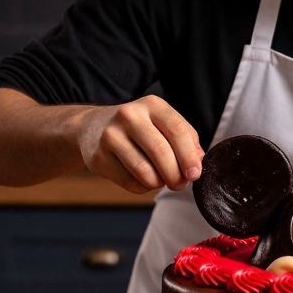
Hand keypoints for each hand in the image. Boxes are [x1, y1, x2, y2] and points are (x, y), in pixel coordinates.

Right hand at [78, 95, 203, 193]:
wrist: (93, 128)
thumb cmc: (140, 129)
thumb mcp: (163, 123)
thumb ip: (186, 140)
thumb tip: (198, 163)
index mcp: (151, 104)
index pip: (177, 130)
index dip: (189, 156)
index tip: (195, 174)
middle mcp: (129, 116)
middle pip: (161, 153)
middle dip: (175, 175)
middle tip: (179, 184)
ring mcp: (110, 136)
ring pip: (145, 172)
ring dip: (158, 183)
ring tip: (160, 179)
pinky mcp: (99, 158)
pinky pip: (130, 183)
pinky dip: (142, 187)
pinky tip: (141, 178)